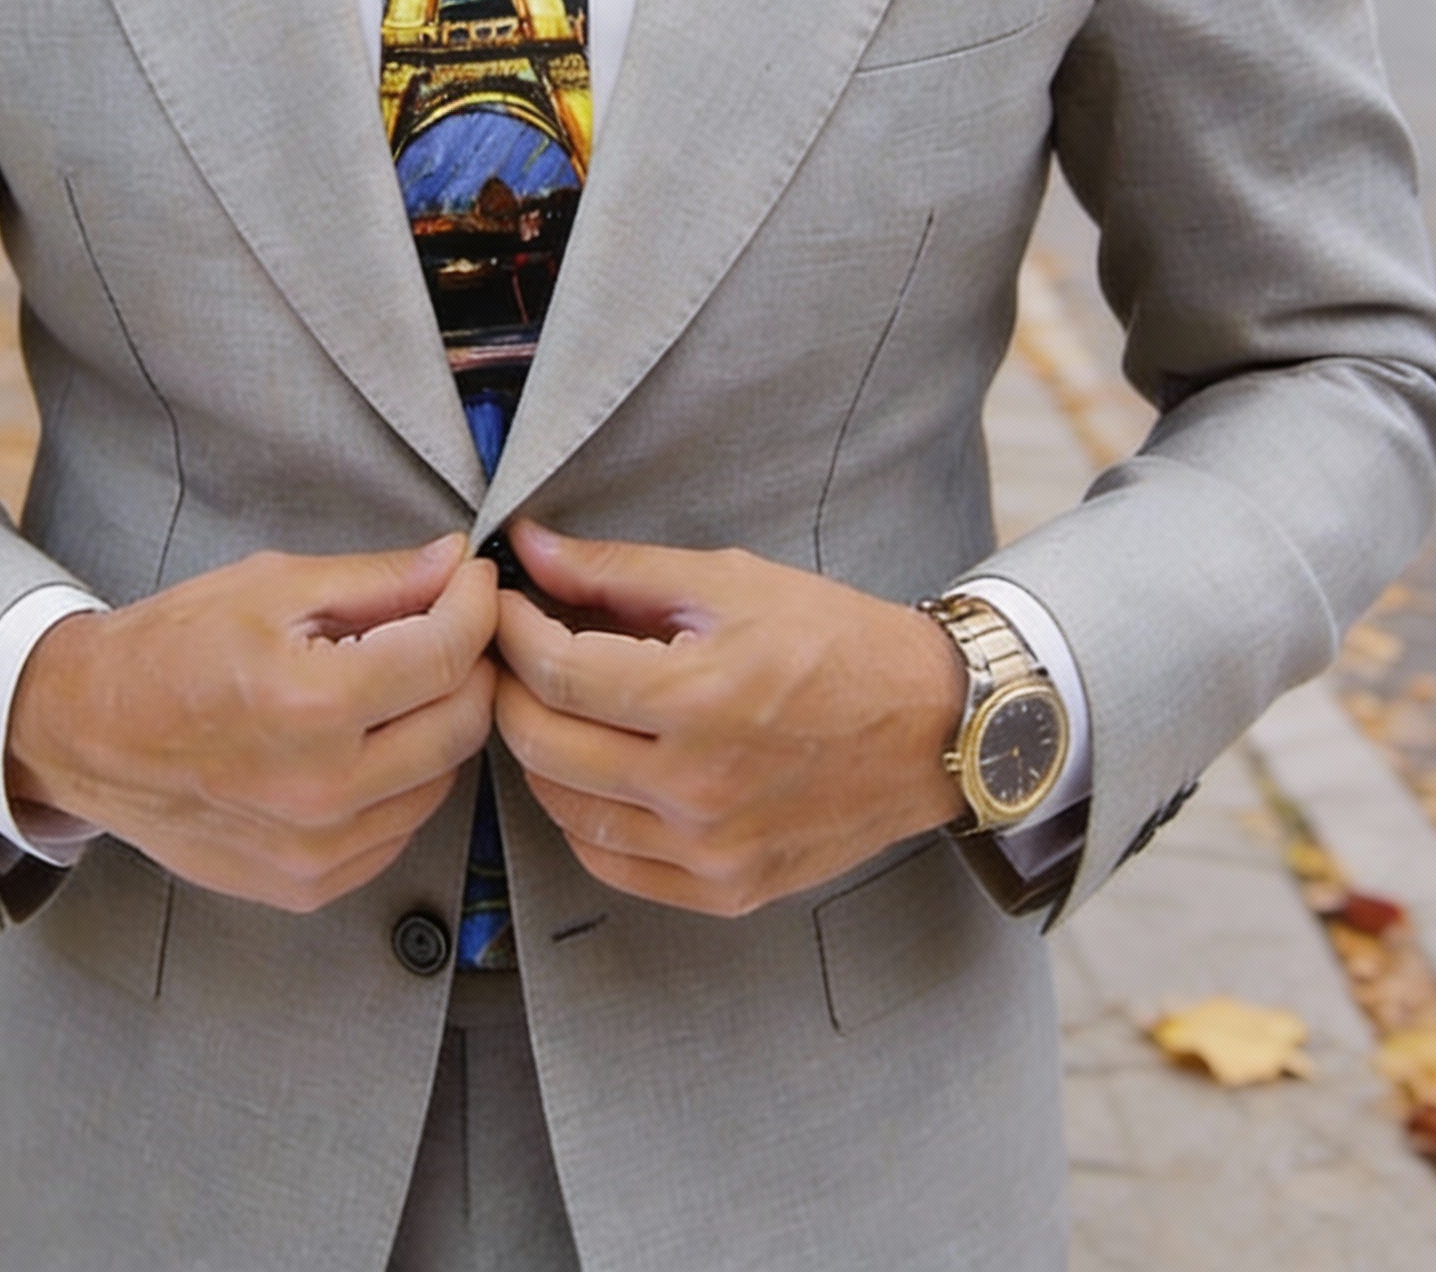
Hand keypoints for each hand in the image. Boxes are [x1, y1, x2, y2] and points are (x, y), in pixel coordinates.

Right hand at [7, 536, 497, 912]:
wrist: (88, 731)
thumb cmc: (172, 648)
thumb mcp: (273, 586)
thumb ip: (378, 580)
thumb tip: (454, 563)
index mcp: (311, 704)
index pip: (447, 655)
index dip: (475, 606)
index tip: (471, 582)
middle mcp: (321, 790)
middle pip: (461, 723)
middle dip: (470, 663)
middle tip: (448, 625)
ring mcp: (315, 850)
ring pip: (441, 780)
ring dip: (439, 723)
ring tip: (400, 682)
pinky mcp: (308, 884)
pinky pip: (399, 829)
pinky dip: (403, 780)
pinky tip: (367, 740)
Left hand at [493, 523, 967, 917]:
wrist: (932, 726)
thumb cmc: (837, 642)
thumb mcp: (729, 581)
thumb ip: (617, 570)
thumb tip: (530, 548)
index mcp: (698, 698)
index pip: (555, 671)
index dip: (511, 631)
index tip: (503, 605)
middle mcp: (697, 787)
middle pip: (543, 745)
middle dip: (510, 689)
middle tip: (512, 653)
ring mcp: (710, 850)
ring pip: (565, 810)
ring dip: (540, 753)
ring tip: (553, 706)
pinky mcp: (725, 889)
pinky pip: (611, 863)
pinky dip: (583, 817)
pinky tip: (594, 771)